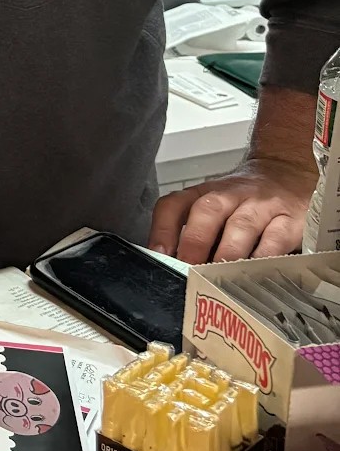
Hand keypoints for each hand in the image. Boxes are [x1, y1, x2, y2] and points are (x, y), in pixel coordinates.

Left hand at [149, 168, 311, 263]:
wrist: (287, 173)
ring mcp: (262, 206)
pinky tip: (255, 275)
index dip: (163, 229)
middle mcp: (231, 195)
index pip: (175, 204)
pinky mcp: (291, 220)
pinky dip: (263, 259)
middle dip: (195, 242)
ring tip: (220, 277)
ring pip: (242, 225)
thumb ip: (197, 235)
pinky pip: (276, 239)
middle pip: (208, 211)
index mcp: (205, 194)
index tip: (160, 255)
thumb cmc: (246, 201)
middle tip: (190, 269)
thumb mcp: (217, 210)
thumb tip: (175, 270)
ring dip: (228, 253)